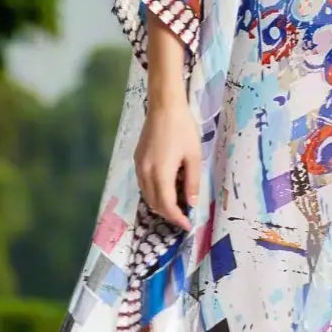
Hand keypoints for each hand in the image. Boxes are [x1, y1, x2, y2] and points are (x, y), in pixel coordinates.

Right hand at [134, 94, 200, 230]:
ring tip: (177, 205)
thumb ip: (192, 182)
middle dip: (169, 214)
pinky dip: (154, 192)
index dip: (177, 218)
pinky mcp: (137, 160)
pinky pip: (143, 184)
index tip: (188, 225)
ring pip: (146, 195)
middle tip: (184, 216)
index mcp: (161, 173)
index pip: (167, 205)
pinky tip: (167, 189)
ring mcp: (139, 166)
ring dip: (160, 204)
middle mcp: (145, 172)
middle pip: (154, 203)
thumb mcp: (194, 156)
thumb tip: (192, 203)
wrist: (164, 107)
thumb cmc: (183, 129)